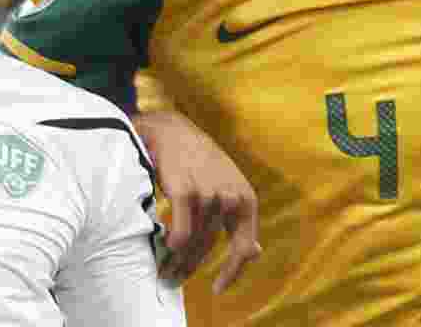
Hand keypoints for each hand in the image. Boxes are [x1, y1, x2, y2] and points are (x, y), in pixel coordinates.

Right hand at [133, 109, 261, 292]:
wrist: (171, 130)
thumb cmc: (199, 161)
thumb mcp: (227, 185)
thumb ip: (239, 218)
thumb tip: (256, 251)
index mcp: (245, 198)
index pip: (244, 246)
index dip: (232, 272)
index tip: (216, 289)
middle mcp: (231, 196)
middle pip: (209, 246)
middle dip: (190, 266)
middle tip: (174, 279)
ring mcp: (208, 193)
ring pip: (193, 241)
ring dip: (177, 258)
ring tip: (164, 267)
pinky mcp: (185, 191)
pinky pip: (180, 232)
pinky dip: (173, 244)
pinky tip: (167, 248)